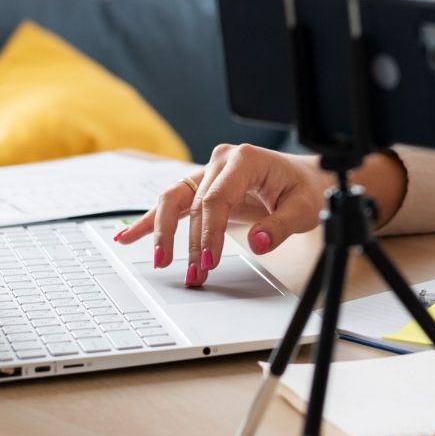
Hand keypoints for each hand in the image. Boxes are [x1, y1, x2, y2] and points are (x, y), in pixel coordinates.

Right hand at [113, 144, 326, 287]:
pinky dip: (149, 220)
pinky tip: (128, 236)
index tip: (208, 261)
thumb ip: (279, 226)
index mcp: (244, 160)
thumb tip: (257, 242)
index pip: (216, 199)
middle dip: (190, 244)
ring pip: (174, 201)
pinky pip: (172, 203)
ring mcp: (208, 172)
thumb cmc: (305, 189)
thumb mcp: (303, 208)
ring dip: (164, 233)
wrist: (306, 178)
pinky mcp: (202, 186)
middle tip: (193, 275)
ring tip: (159, 261)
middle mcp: (221, 161)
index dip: (209, 233)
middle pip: (194, 205)